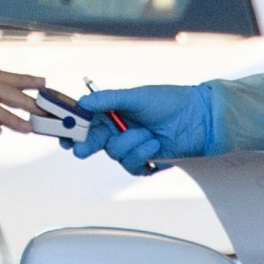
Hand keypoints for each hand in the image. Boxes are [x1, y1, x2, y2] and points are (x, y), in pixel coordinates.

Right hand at [73, 84, 222, 173]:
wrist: (199, 119)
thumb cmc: (170, 101)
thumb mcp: (137, 96)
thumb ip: (109, 100)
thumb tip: (83, 102)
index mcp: (112, 111)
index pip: (85, 121)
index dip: (72, 128)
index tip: (64, 133)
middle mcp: (118, 130)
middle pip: (91, 142)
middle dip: (85, 145)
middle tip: (82, 148)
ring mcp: (130, 146)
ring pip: (114, 154)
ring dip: (131, 145)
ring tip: (150, 134)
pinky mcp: (144, 161)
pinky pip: (132, 166)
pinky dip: (143, 156)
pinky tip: (155, 145)